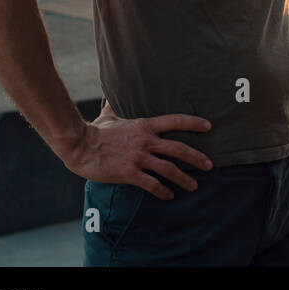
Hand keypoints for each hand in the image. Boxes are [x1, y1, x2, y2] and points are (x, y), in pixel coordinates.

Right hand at [62, 101, 212, 199]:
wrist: (79, 146)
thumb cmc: (95, 131)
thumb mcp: (110, 115)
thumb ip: (117, 106)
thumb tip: (112, 94)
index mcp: (145, 125)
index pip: (176, 121)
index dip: (194, 123)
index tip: (209, 127)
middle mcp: (146, 141)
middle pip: (179, 149)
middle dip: (197, 158)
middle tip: (209, 165)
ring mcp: (139, 158)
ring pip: (169, 169)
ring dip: (184, 179)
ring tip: (194, 185)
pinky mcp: (129, 173)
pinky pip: (152, 184)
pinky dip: (163, 191)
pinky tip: (169, 195)